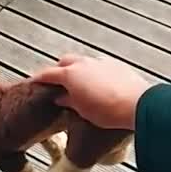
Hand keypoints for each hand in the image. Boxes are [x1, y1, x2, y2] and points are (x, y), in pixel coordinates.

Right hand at [29, 54, 149, 130]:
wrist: (137, 104)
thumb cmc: (108, 111)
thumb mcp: (82, 110)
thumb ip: (68, 101)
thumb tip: (61, 98)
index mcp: (70, 74)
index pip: (48, 74)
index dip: (38, 78)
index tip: (32, 82)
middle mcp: (84, 63)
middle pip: (65, 61)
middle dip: (58, 69)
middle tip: (56, 82)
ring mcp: (101, 62)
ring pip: (83, 61)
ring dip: (77, 69)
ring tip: (78, 83)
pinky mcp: (116, 65)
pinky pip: (99, 65)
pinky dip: (93, 71)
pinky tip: (97, 82)